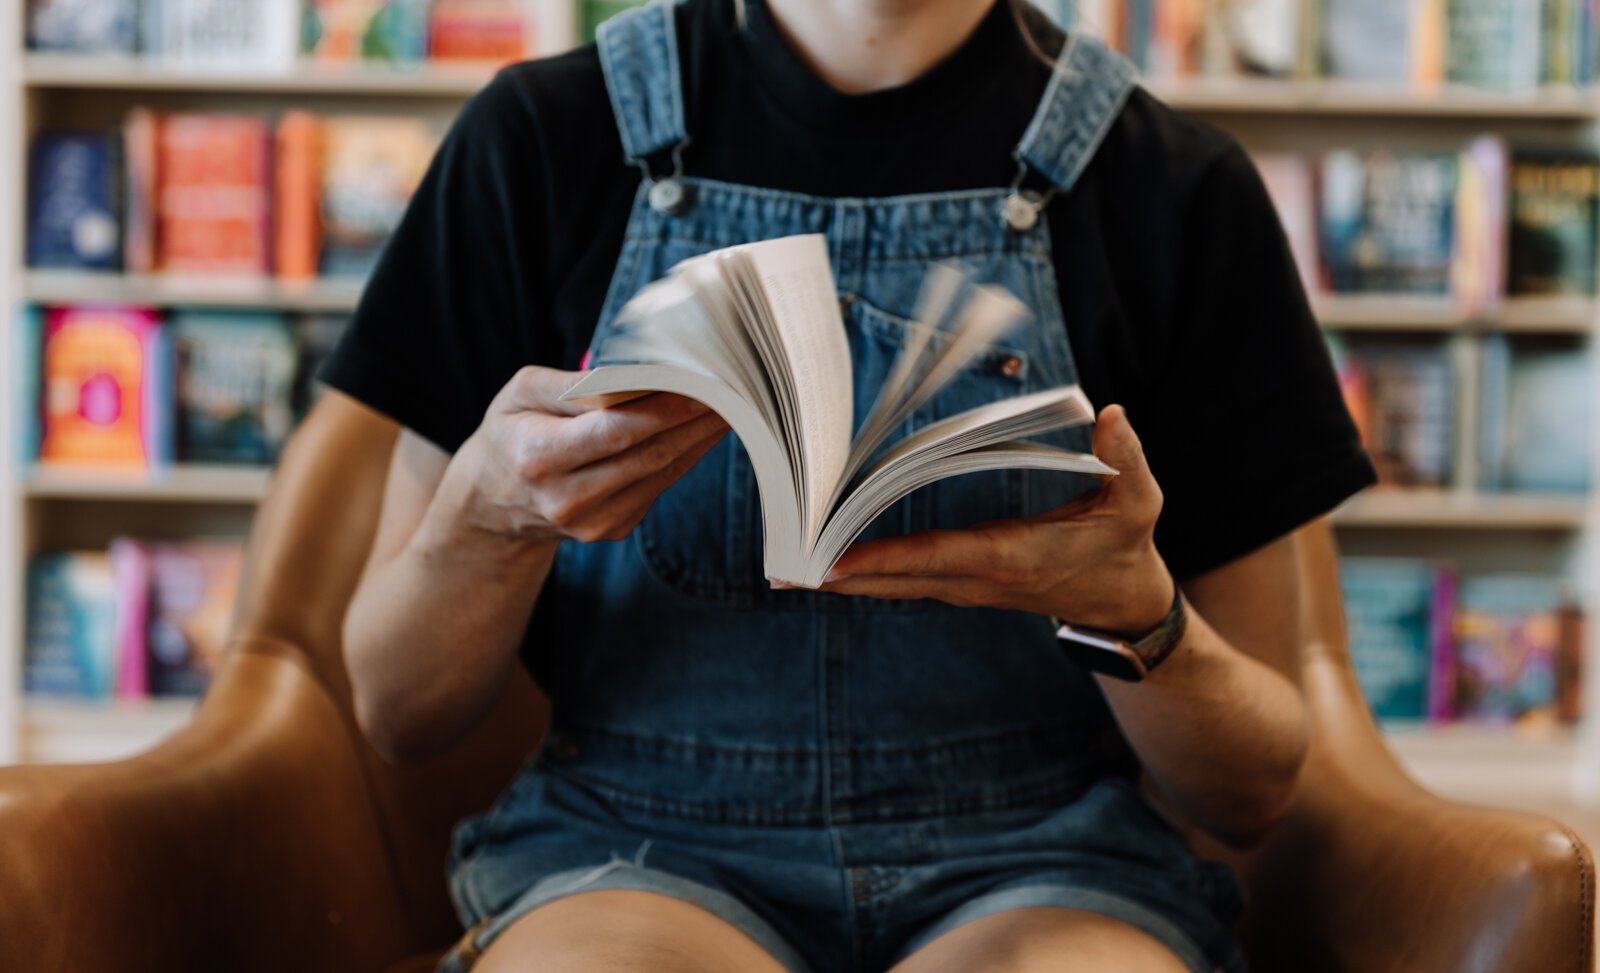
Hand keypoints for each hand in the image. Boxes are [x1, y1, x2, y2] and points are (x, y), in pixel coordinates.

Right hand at [451, 365, 728, 544]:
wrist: (493, 501)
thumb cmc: (511, 431)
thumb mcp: (522, 393)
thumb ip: (574, 385)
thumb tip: (634, 377)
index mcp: (538, 458)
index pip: (614, 433)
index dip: (663, 410)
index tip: (702, 387)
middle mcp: (567, 499)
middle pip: (648, 455)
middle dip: (696, 421)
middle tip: (735, 388)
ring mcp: (592, 523)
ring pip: (662, 473)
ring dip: (701, 438)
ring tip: (731, 403)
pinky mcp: (613, 530)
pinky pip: (659, 486)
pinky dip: (685, 456)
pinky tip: (702, 430)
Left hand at [816, 405, 1171, 633]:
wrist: (1121, 602)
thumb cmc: (1126, 546)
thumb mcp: (1139, 500)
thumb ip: (1126, 457)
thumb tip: (1111, 413)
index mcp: (1012, 557)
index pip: (936, 557)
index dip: (883, 559)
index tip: (833, 562)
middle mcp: (979, 578)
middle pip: (897, 578)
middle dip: (839, 574)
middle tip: (782, 568)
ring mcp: (968, 586)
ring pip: (895, 583)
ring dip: (843, 577)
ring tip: (788, 566)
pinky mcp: (964, 582)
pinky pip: (905, 578)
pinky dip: (866, 572)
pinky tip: (828, 564)